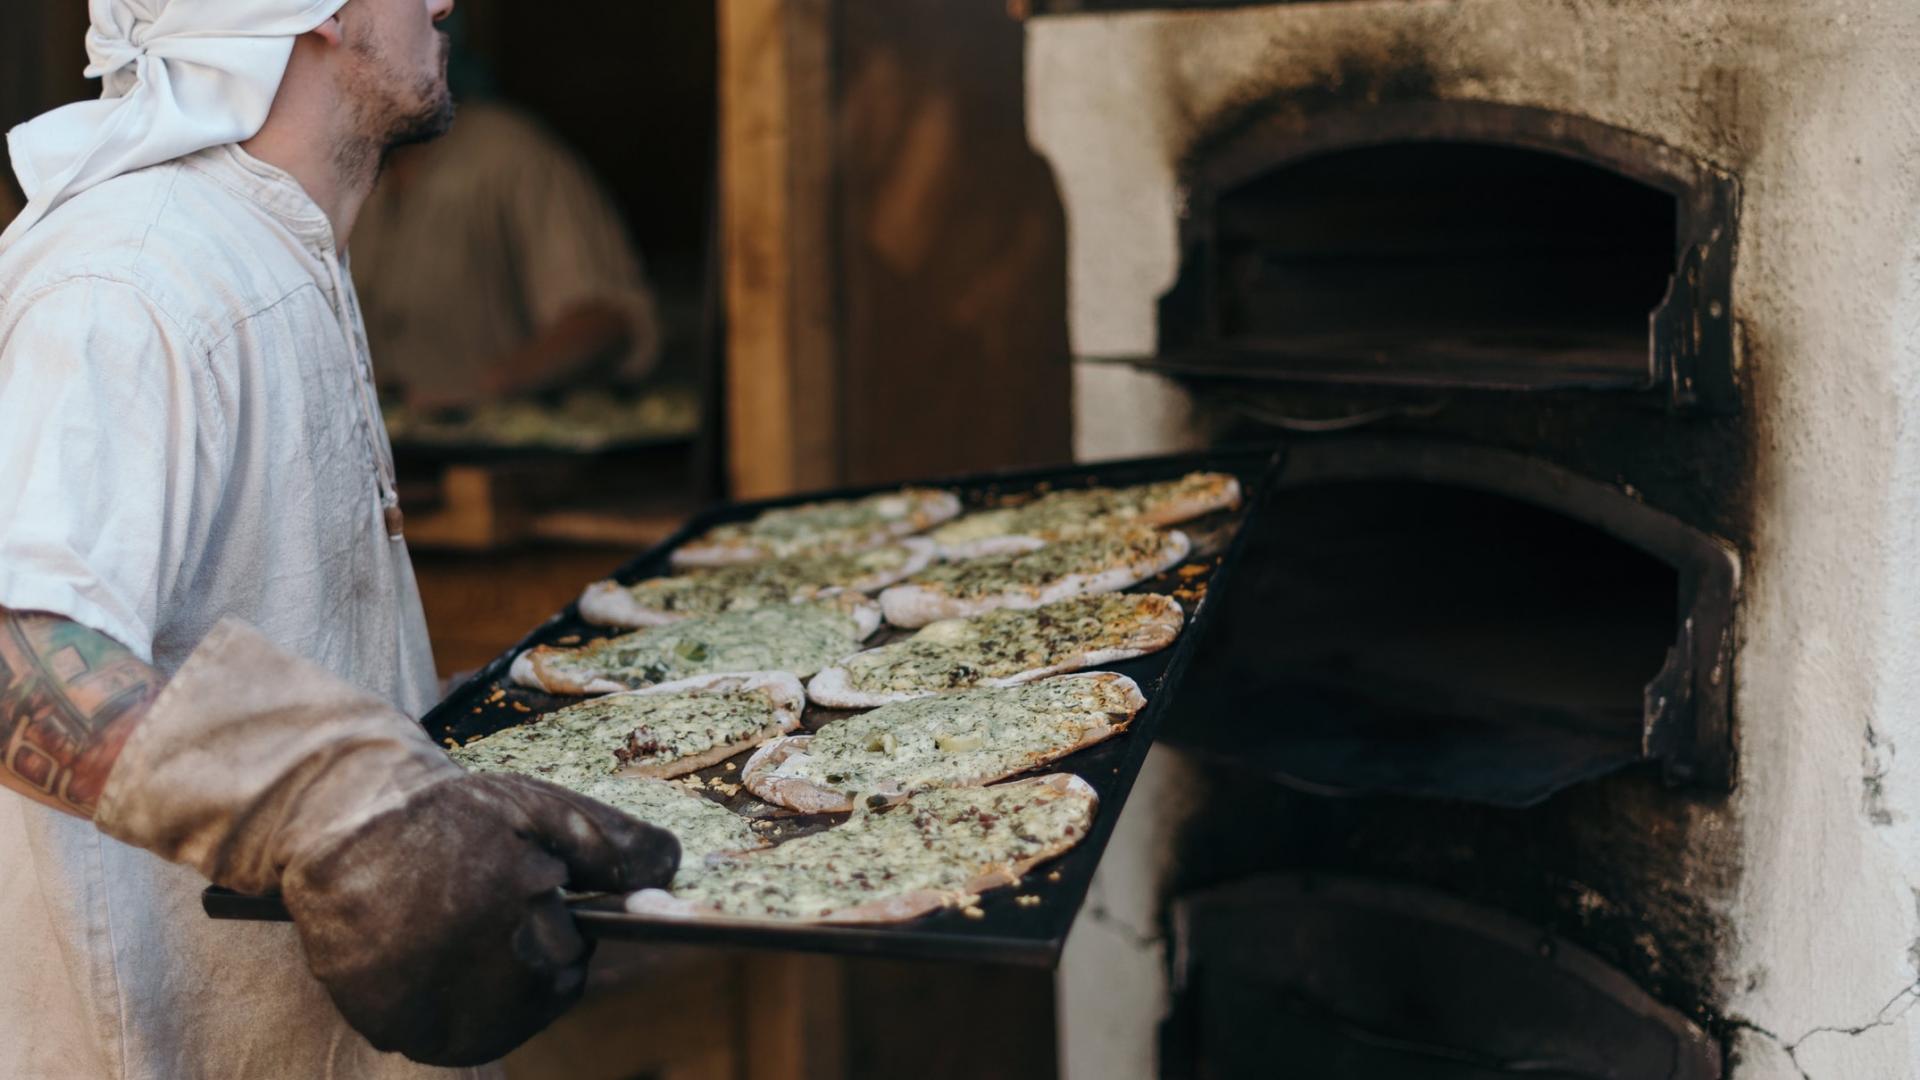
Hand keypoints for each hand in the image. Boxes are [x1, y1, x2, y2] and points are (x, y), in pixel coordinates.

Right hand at [96, 620, 682, 1065]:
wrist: (339, 820)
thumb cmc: (449, 812)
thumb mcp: (540, 807)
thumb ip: (614, 843)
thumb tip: (675, 871)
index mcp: (522, 906)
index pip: (577, 952)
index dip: (556, 920)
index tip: (522, 888)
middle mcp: (480, 965)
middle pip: (545, 990)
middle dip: (532, 952)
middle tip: (485, 906)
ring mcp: (433, 1002)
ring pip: (503, 1021)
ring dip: (497, 988)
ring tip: (460, 932)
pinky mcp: (392, 1023)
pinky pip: (448, 1036)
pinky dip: (452, 1010)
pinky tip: (434, 961)